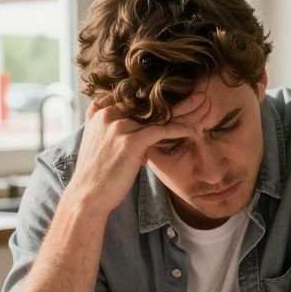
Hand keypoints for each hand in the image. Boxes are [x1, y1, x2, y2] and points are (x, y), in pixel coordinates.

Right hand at [66, 92, 208, 211]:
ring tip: (202, 107)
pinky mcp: (130, 141)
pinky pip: (161, 131)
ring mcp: (119, 126)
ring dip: (184, 113)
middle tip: (198, 98)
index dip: (159, 98)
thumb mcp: (95, 141)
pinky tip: (194, 129)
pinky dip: (180, 129)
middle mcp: (108, 115)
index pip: (136, 99)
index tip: (180, 95)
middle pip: (149, 104)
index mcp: (101, 112)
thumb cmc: (97, 173)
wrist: (88, 196)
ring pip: (158, 116)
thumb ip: (103, 124)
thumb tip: (122, 120)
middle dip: (177, 101)